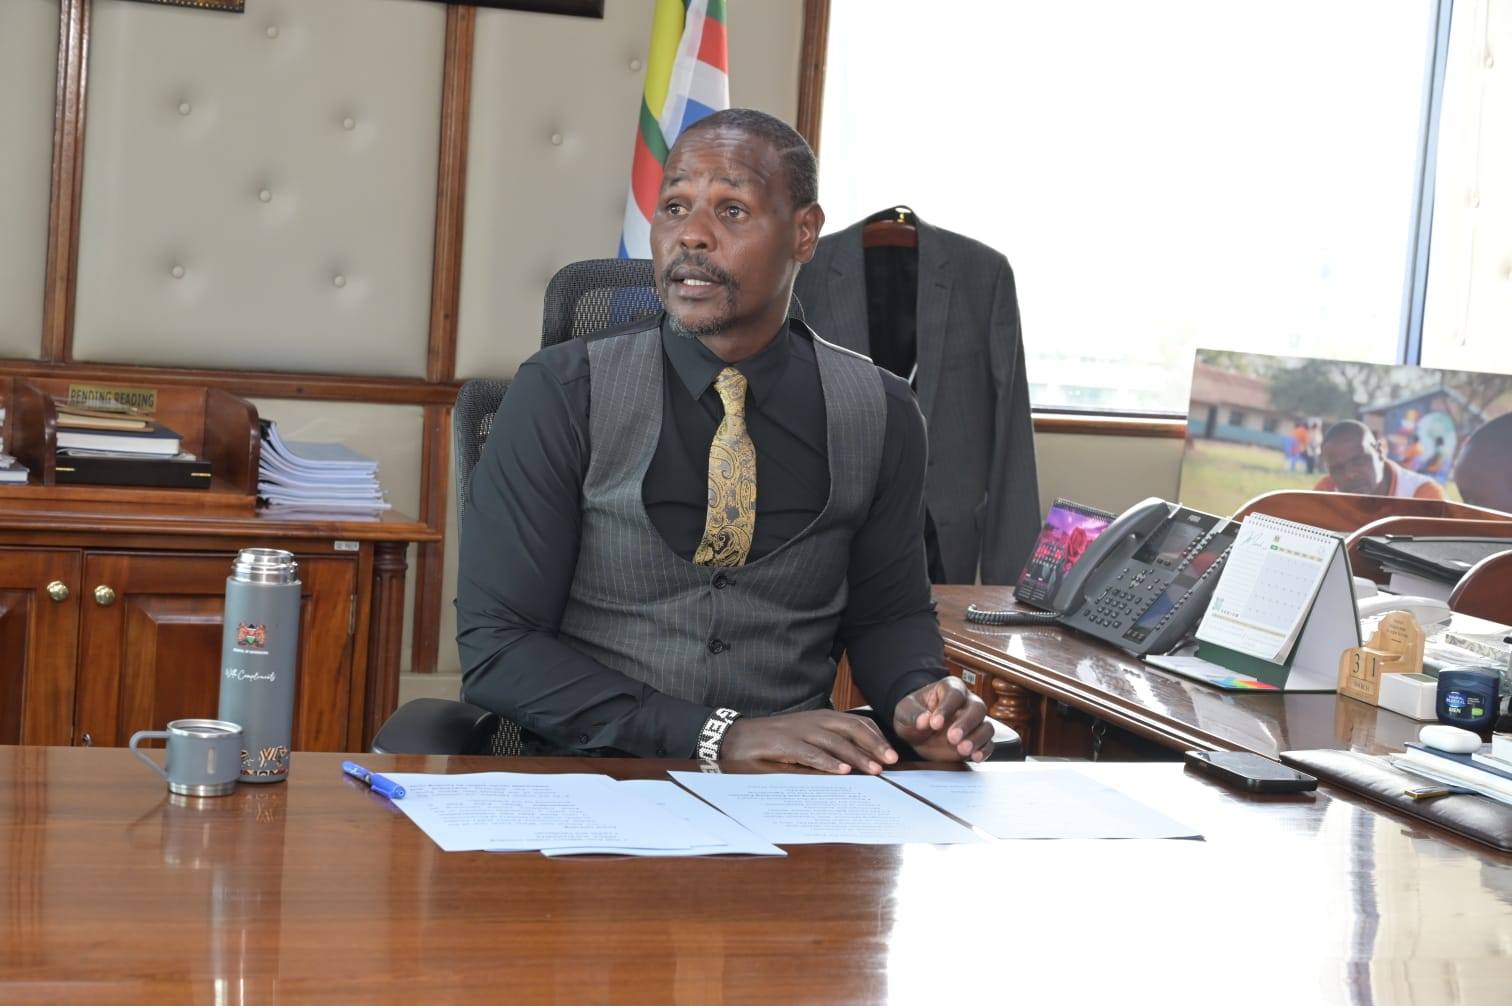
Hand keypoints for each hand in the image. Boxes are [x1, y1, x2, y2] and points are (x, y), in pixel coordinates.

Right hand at [721, 711, 899, 774]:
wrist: (738, 737)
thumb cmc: (775, 740)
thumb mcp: (805, 739)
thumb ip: (828, 746)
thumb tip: (856, 763)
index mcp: (822, 718)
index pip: (856, 723)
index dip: (875, 736)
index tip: (891, 753)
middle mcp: (814, 721)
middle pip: (851, 728)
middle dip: (874, 744)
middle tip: (891, 761)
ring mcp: (799, 731)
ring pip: (835, 742)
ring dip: (857, 756)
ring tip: (874, 769)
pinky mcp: (784, 744)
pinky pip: (811, 753)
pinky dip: (828, 762)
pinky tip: (842, 771)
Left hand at [892, 677, 991, 762]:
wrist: (917, 734)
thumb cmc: (914, 716)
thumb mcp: (905, 712)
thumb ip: (913, 714)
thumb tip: (924, 720)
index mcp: (949, 688)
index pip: (954, 694)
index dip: (946, 708)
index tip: (935, 723)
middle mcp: (967, 702)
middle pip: (977, 708)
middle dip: (966, 724)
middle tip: (952, 738)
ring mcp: (975, 722)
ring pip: (987, 726)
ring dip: (977, 739)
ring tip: (962, 750)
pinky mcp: (978, 740)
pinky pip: (989, 743)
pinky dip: (984, 750)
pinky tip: (974, 757)